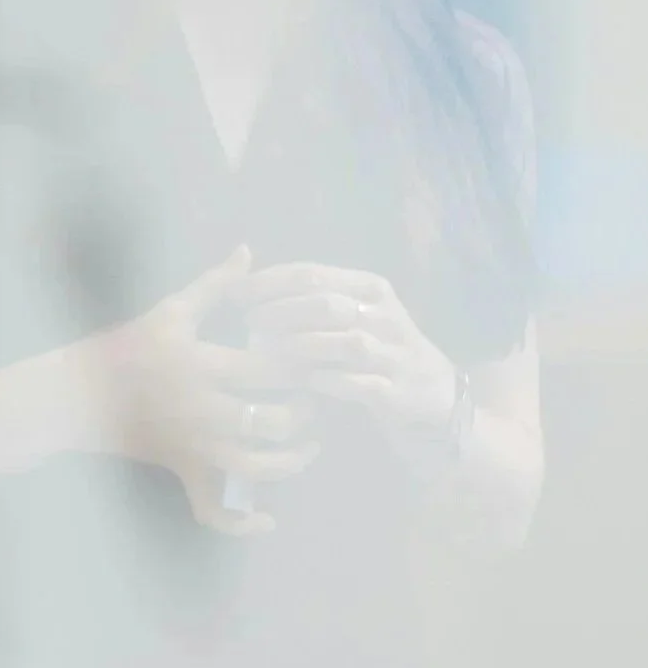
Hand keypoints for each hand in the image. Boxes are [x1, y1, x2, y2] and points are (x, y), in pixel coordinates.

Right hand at [82, 246, 319, 534]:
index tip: (320, 358)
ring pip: (255, 466)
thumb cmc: (125, 347)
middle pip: (271, 419)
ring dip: (291, 461)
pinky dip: (242, 523)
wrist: (75, 394)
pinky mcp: (182, 469)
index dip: (304, 366)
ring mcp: (192, 444)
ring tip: (307, 445)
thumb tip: (247, 251)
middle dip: (306, 413)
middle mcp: (201, 409)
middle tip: (317, 399)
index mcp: (200, 365)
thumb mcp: (168, 311)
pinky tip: (269, 518)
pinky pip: (212, 509)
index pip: (270, 368)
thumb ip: (214, 286)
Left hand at [235, 263, 459, 446]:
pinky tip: (300, 382)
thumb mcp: (350, 314)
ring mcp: (395, 355)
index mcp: (370, 287)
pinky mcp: (398, 392)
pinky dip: (326, 381)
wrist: (435, 398)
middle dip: (280, 311)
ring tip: (266, 351)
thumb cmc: (376, 351)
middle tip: (248, 323)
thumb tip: (244, 269)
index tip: (234, 294)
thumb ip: (309, 294)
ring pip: (344, 343)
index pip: (311, 273)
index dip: (267, 282)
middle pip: (325, 304)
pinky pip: (358, 384)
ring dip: (300, 346)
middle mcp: (385, 315)